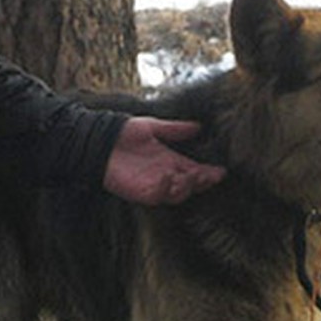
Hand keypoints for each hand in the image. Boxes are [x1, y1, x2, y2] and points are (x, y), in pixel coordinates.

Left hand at [103, 116, 224, 206]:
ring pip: (179, 193)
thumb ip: (174, 129)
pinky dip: (166, 188)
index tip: (221, 171)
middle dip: (203, 181)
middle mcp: (165, 174)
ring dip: (187, 186)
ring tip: (192, 175)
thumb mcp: (152, 127)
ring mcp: (154, 185)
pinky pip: (159, 195)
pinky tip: (169, 176)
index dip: (208, 172)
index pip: (195, 169)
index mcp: (169, 159)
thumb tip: (198, 125)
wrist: (99, 140)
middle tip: (210, 175)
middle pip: (191, 184)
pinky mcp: (141, 192)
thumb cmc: (123, 132)